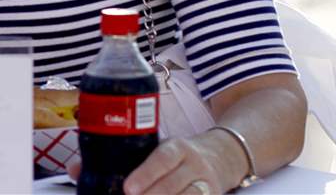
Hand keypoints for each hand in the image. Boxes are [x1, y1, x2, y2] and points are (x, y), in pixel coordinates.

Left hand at [122, 131, 241, 194]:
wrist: (222, 156)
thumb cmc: (182, 156)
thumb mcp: (168, 149)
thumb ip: (147, 161)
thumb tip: (113, 181)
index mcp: (179, 148)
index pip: (162, 160)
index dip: (145, 175)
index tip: (128, 189)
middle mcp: (196, 165)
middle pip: (175, 183)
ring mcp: (208, 184)